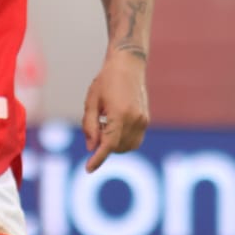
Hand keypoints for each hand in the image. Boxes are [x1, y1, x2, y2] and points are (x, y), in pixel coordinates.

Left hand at [81, 50, 148, 172]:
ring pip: (128, 147)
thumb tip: (91, 148)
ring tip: (104, 124)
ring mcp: (143, 120)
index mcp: (120, 113)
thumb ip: (90, 125)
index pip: (109, 144)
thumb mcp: (91, 101)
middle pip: (117, 147)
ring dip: (114, 145)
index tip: (88, 169)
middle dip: (104, 146)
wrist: (128, 65)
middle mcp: (135, 119)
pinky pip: (135, 140)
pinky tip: (113, 125)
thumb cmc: (105, 80)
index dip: (98, 158)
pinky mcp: (146, 120)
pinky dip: (122, 140)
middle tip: (96, 127)